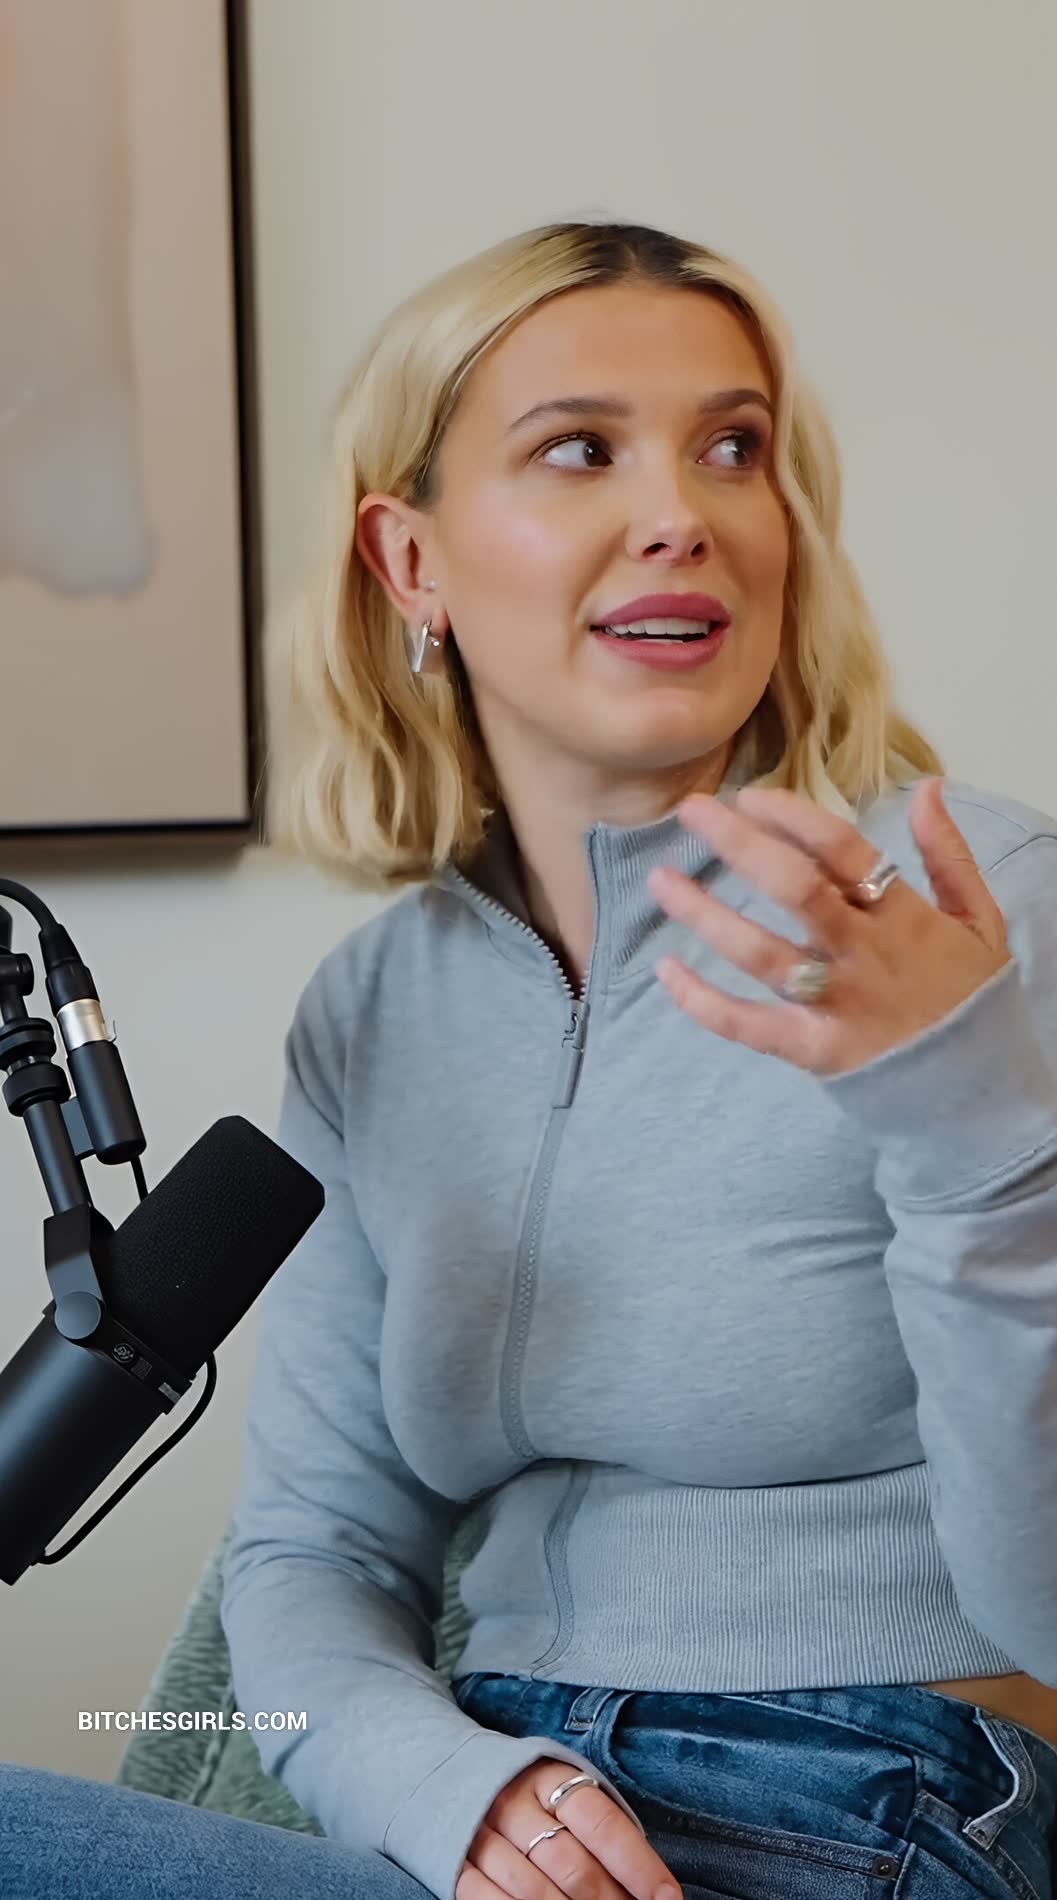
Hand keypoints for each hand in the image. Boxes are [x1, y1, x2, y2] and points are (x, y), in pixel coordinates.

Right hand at [456, 1757, 679, 1899]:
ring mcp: (481, 1837)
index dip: (640, 1867)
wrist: (449, 1775)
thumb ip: (602, 1831)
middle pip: (574, 1867)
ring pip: (536, 1894)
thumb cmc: (530, 1795)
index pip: (604, 1824)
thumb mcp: (565, 1792)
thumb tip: (650, 1888)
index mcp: (550, 1777)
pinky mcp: (456, 1866)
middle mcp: (514, 1803)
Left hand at [647, 777, 1012, 1078]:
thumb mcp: (981, 920)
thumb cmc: (971, 999)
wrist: (979, 1093)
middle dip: (739, 844)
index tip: (750, 797)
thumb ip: (949, 854)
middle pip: (793, 888)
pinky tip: (664, 970)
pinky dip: (701, 1000)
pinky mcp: (811, 1049)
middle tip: (692, 811)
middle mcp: (863, 953)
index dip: (792, 817)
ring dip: (704, 914)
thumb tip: (926, 787)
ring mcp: (834, 1003)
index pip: (842, 850)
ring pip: (759, 952)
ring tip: (660, 880)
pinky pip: (747, 1024)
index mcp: (903, 915)